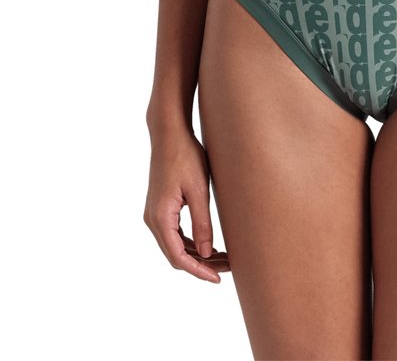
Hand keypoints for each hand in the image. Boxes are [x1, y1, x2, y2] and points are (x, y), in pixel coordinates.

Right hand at [143, 128, 229, 282]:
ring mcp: (154, 214)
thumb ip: (202, 222)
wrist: (169, 133)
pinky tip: (209, 244)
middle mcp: (153, 220)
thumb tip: (206, 253)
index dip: (198, 271)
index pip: (178, 257)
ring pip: (175, 246)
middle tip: (228, 268)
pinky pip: (174, 234)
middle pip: (176, 255)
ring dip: (197, 255)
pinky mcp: (160, 208)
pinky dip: (190, 243)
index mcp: (161, 217)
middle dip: (201, 265)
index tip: (218, 279)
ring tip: (223, 258)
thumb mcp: (198, 190)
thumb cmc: (185, 156)